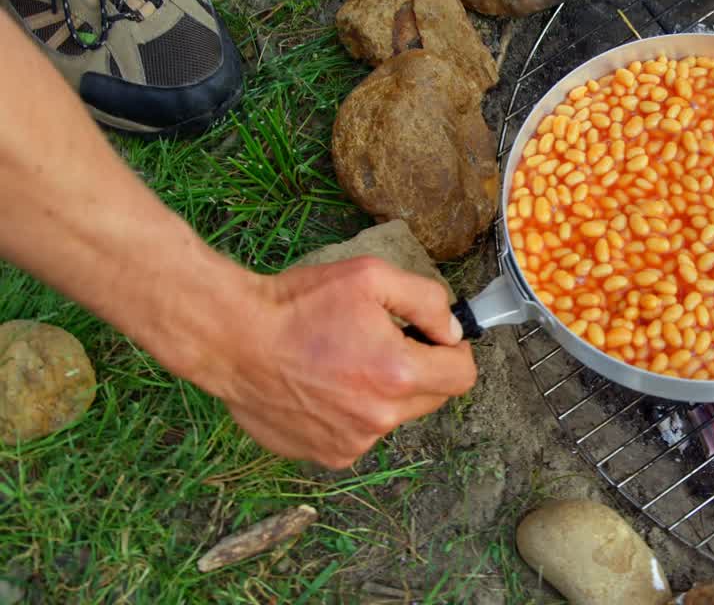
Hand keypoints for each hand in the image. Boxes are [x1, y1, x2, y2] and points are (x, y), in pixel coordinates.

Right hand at [187, 256, 476, 468]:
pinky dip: (351, 412)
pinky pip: (359, 433)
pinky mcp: (326, 455)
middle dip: (420, 370)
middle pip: (433, 398)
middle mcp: (379, 418)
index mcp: (397, 374)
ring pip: (395, 417)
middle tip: (382, 343)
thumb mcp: (371, 278)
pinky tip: (321, 385)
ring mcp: (352, 442)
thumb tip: (453, 332)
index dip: (452, 351)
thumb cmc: (297, 305)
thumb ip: (427, 302)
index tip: (430, 337)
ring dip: (383, 393)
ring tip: (342, 362)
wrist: (231, 339)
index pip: (462, 376)